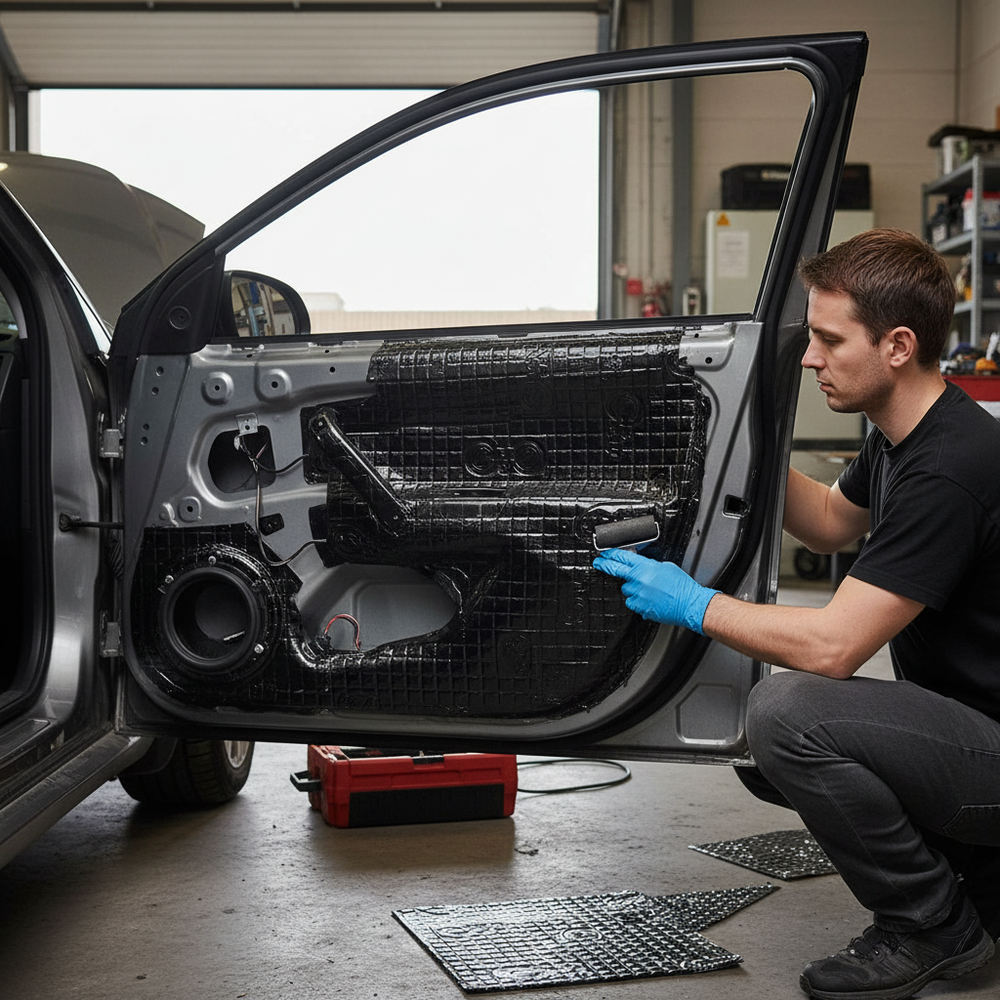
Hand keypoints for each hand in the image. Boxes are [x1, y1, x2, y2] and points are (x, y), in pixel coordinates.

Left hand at [593, 548, 718, 633]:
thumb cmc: (681, 586)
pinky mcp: (639, 607)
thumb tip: (642, 566)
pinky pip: (631, 602)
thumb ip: (650, 566)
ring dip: (633, 588)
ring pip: (626, 589)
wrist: (689, 604)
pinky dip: (637, 601)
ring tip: (648, 590)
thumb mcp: (666, 567)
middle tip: (598, 562)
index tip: (605, 553)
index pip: (623, 557)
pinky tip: (649, 600)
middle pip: (616, 570)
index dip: (612, 554)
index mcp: (646, 567)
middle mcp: (639, 580)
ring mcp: (638, 594)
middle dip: (604, 565)